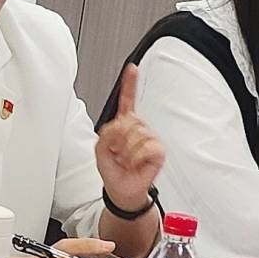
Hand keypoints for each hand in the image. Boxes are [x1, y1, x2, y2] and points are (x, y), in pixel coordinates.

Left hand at [95, 64, 164, 211]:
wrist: (121, 189)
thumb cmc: (112, 169)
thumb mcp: (100, 149)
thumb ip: (106, 133)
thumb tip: (121, 125)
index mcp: (124, 124)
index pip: (127, 99)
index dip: (129, 83)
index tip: (131, 68)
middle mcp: (139, 128)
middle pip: (128, 120)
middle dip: (118, 139)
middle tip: (118, 153)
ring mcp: (150, 138)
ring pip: (136, 134)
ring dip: (126, 151)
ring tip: (126, 160)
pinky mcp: (158, 150)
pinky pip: (146, 147)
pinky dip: (136, 157)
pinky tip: (135, 163)